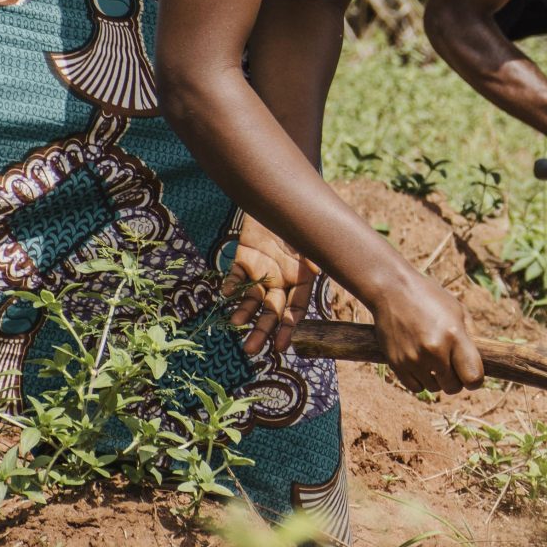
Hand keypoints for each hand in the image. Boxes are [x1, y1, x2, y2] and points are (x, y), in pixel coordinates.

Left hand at [226, 216, 316, 357]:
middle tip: (250, 350)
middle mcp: (281, 281)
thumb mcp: (311, 243)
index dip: (288, 328)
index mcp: (301, 280)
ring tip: (236, 323)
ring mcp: (262, 272)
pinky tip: (227, 293)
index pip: (295, 310)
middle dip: (262, 331)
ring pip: (251, 300)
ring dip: (244, 312)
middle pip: (271, 312)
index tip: (280, 347)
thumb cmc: (302, 219)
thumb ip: (314, 262)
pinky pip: (236, 277)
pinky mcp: (244, 260)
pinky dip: (231, 286)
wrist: (279, 195)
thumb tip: (320, 274)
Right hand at [368, 272, 484, 394]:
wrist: (392, 290)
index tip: (472, 374)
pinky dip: (421, 380)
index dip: (475, 380)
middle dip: (456, 380)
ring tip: (434, 360)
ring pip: (434, 388)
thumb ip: (471, 336)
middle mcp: (434, 350)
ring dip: (437, 379)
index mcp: (454, 335)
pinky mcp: (396, 364)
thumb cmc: (429, 297)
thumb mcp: (457, 310)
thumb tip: (480, 361)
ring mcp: (413, 359)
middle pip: (453, 387)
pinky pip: (416, 388)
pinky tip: (421, 364)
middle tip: (452, 366)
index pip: (473, 377)